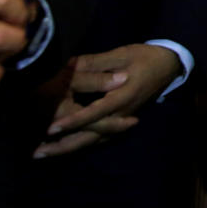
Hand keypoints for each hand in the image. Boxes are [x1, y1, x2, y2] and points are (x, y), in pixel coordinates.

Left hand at [34, 44, 180, 157]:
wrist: (169, 65)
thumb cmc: (144, 57)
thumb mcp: (121, 55)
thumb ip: (95, 64)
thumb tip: (68, 66)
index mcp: (123, 95)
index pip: (96, 112)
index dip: (74, 120)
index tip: (52, 128)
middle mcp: (122, 113)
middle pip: (92, 136)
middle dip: (64, 146)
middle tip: (37, 152)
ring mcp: (122, 119)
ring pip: (94, 140)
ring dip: (69, 148)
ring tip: (44, 153)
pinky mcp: (122, 120)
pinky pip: (101, 138)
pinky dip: (82, 144)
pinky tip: (66, 148)